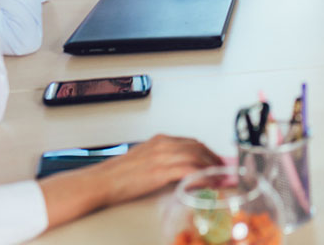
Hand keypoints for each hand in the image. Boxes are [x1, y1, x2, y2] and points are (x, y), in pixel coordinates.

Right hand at [39, 135, 221, 229]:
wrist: (101, 181)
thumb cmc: (117, 175)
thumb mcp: (142, 160)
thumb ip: (160, 160)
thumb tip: (175, 170)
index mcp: (160, 140)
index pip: (191, 141)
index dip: (206, 151)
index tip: (214, 160)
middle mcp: (164, 144)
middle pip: (198, 147)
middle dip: (213, 157)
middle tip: (222, 169)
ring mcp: (163, 156)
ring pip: (197, 156)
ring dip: (211, 167)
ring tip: (219, 178)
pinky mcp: (161, 170)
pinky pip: (190, 171)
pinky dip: (202, 176)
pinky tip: (207, 184)